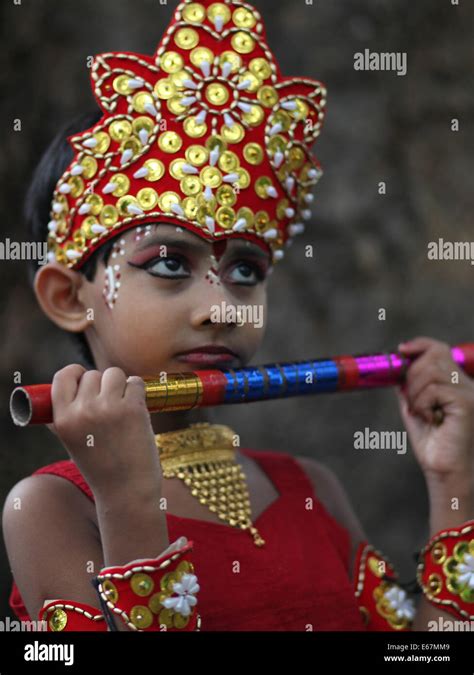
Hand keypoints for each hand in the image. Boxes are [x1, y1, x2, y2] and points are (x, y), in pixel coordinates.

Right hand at [48, 364, 162, 499]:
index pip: (63, 376)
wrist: (126, 492)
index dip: (76, 373)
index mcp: (63, 419)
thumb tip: (61, 390)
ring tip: (124, 406)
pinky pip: (136, 382)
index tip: (84, 378)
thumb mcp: (71, 442)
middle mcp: (83, 411)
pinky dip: (138, 391)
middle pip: (93, 374)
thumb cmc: (101, 467)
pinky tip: (137, 409)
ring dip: (122, 385)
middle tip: (110, 406)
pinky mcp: (133, 409)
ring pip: (114, 374)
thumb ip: (64, 417)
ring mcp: (108, 408)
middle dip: (103, 384)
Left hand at [395, 337, 473, 483]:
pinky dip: (422, 404)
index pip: (439, 348)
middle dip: (411, 376)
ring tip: (423, 413)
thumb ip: (410, 387)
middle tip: (413, 402)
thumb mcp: (416, 408)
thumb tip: (398, 366)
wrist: (445, 473)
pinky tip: (431, 420)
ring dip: (415, 394)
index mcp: (457, 383)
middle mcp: (467, 384)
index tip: (401, 351)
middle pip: (432, 356)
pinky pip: (432, 390)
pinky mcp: (466, 403)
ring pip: (429, 372)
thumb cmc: (433, 445)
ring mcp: (470, 392)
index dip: (419, 345)